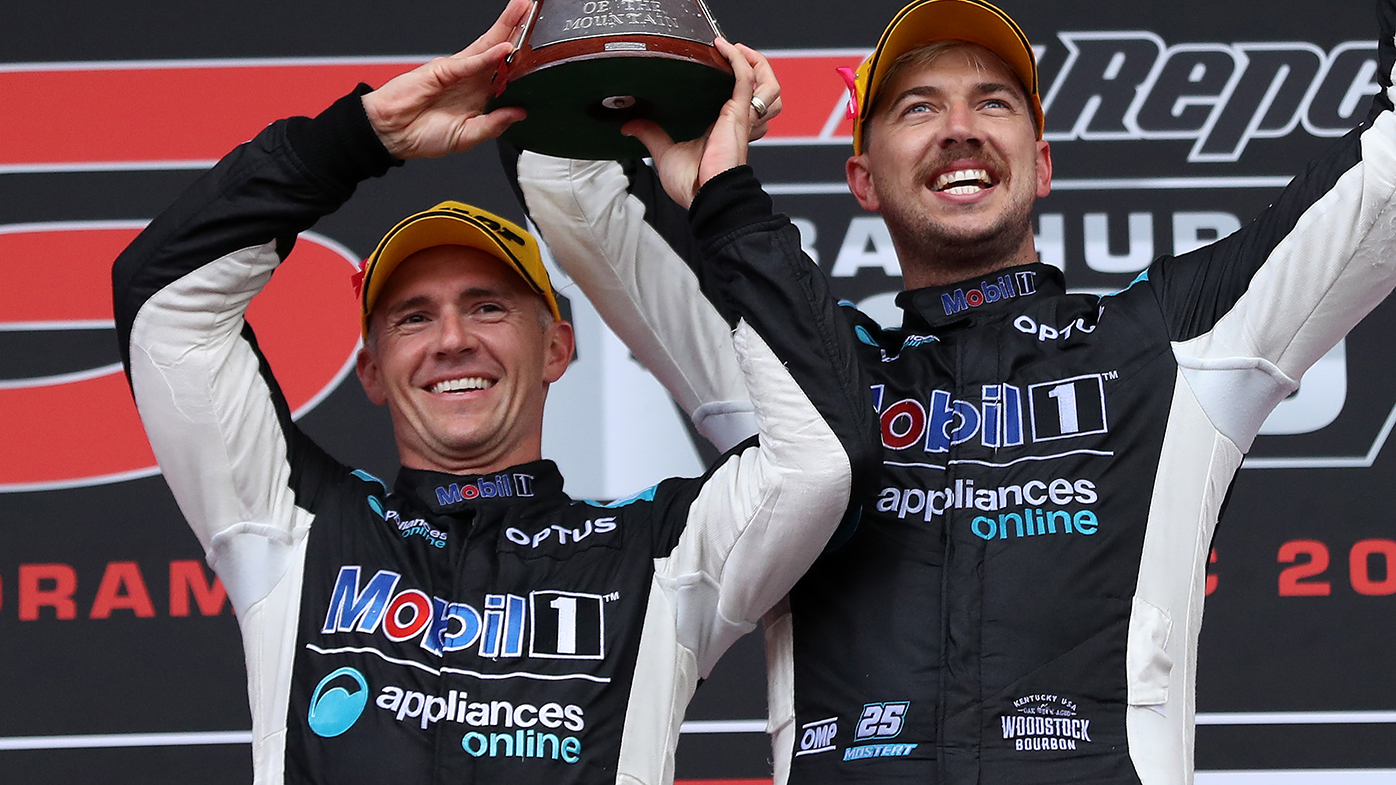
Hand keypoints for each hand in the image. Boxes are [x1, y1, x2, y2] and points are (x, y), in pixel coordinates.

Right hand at [361, 0, 530, 158]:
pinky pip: (469, 61)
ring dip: (506, 28)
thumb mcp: (467, 137)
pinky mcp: (443, 70)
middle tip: (536, 12)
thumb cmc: (423, 134)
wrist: (392, 134)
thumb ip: (493, 125)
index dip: (525, 61)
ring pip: (487, 45)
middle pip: (501, 50)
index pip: (508, 73)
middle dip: (518, 30)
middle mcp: (472, 79)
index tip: (544, 51)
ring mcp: (458, 71)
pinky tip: (503, 49)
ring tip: (524, 12)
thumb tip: (519, 113)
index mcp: (480, 96)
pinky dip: (486, 55)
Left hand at [622, 38, 782, 208]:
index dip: (738, 82)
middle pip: (766, 91)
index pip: (741, 100)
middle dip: (757, 69)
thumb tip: (629, 126)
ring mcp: (741, 117)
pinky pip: (745, 79)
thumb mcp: (665, 154)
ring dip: (757, 63)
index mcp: (725, 129)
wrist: (705, 197)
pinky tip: (724, 48)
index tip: (719, 64)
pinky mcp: (737, 114)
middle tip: (732, 55)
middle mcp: (737, 122)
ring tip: (735, 49)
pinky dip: (737, 60)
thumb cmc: (693, 186)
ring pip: (768, 84)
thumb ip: (650, 135)